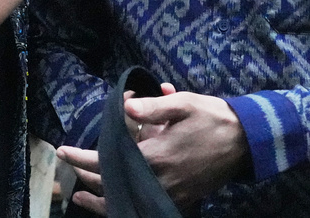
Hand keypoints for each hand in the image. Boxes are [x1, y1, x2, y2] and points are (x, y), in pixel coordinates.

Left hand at [58, 84, 248, 213]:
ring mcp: (170, 193)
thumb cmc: (213, 118)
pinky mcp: (181, 199)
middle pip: (112, 183)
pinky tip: (115, 202)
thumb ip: (152, 108)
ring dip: (101, 200)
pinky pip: (144, 206)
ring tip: (80, 196)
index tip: (63, 151)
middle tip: (68, 166)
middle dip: (86, 176)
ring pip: (126, 201)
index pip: (108, 160)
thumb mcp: (183, 104)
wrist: (247, 142)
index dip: (82, 158)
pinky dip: (124, 205)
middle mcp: (159, 179)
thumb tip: (124, 108)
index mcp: (156, 155)